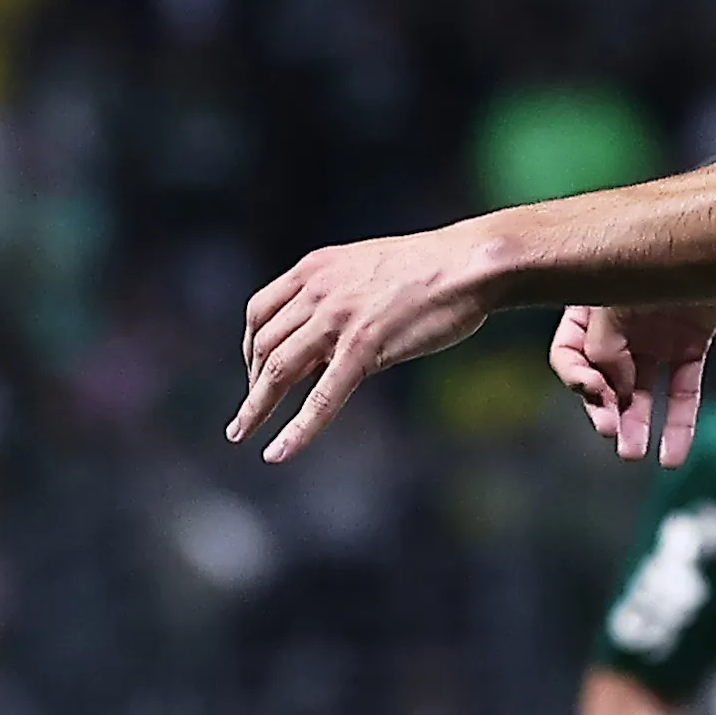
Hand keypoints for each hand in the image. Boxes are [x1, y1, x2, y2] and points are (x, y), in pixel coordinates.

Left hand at [231, 227, 506, 461]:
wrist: (471, 263)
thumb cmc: (435, 268)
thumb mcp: (368, 271)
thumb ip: (341, 300)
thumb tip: (331, 341)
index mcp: (315, 269)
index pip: (260, 311)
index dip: (249, 348)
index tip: (254, 374)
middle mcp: (317, 290)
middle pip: (263, 344)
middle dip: (252, 383)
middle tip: (249, 414)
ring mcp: (338, 319)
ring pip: (279, 370)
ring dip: (256, 407)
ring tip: (244, 433)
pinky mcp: (364, 347)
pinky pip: (322, 396)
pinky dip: (297, 429)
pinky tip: (279, 451)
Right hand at [549, 300, 715, 463]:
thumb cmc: (654, 249)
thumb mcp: (610, 296)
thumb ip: (602, 341)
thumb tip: (608, 383)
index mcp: (589, 308)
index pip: (567, 355)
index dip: (577, 378)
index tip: (595, 391)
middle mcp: (620, 324)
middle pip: (605, 378)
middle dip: (606, 409)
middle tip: (611, 433)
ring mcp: (655, 336)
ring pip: (643, 392)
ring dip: (637, 426)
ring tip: (632, 454)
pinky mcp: (691, 345)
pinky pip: (683, 391)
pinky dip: (679, 423)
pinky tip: (671, 453)